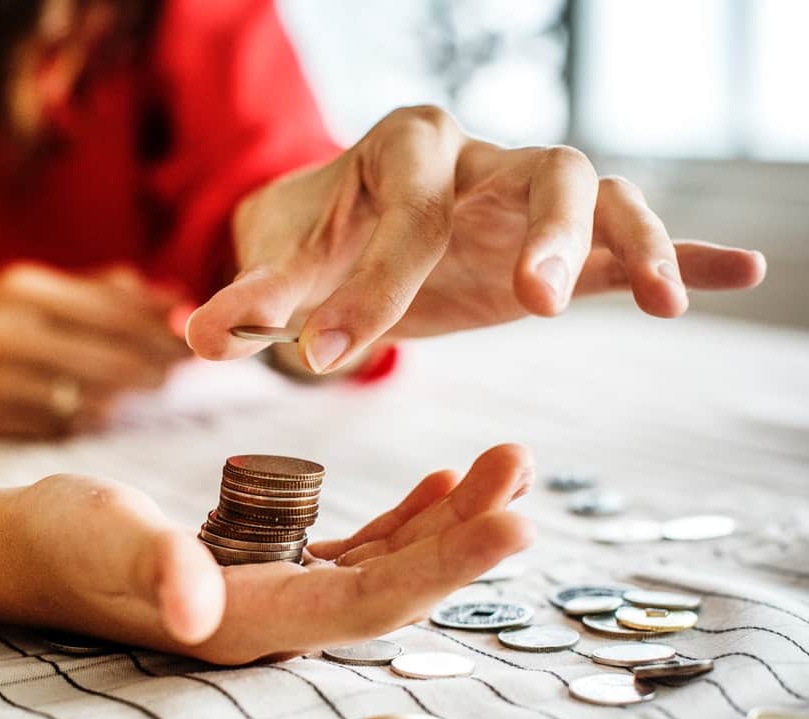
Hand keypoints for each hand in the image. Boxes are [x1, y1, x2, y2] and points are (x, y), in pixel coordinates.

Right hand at [0, 263, 189, 436]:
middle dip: (152, 366)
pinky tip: (106, 410)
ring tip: (151, 387)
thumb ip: (106, 293)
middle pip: (104, 359)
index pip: (110, 314)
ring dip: (126, 396)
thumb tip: (176, 299)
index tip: (191, 340)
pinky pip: (54, 425)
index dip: (158, 330)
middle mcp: (3, 332)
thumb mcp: (38, 290)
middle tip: (181, 370)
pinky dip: (88, 418)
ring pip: (83, 398)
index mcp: (23, 291)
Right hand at [13, 443, 533, 664]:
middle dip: (467, 536)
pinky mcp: (267, 567)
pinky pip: (354, 549)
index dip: (446, 569)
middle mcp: (275, 620)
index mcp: (247, 622)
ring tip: (502, 467)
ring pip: (385, 565)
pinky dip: (403, 518)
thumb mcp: (104, 540)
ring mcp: (275, 595)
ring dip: (448, 521)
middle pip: (396, 586)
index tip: (514, 524)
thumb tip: (194, 608)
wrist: (27, 546)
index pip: (368, 604)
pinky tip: (439, 487)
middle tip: (523, 472)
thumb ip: (154, 569)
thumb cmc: (59, 541)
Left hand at [186, 105, 767, 373]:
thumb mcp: (283, 267)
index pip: (404, 214)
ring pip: (600, 191)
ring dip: (628, 241)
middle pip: (538, 169)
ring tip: (656, 301)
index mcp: (403, 150)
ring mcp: (525, 193)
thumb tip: (195, 336)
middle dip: (541, 232)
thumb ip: (250, 300)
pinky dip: (680, 252)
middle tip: (532, 304)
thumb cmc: (317, 241)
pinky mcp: (557, 238)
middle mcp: (477, 158)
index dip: (368, 287)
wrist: (349, 228)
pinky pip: (632, 233)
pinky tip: (735, 274)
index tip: (329, 357)